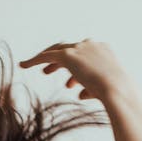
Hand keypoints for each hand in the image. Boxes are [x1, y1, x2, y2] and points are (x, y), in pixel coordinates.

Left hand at [19, 39, 134, 103]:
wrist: (118, 90)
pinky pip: (47, 56)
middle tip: (49, 71)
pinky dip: (35, 60)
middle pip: (71, 49)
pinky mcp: (69, 55)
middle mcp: (92, 46)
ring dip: (49, 62)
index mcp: (104, 51)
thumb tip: (81, 94)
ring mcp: (81, 48)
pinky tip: (24, 65)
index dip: (76, 67)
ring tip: (43, 72)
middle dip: (60, 61)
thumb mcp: (103, 92)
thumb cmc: (116, 95)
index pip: (86, 55)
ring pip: (58, 51)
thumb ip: (91, 90)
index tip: (71, 79)